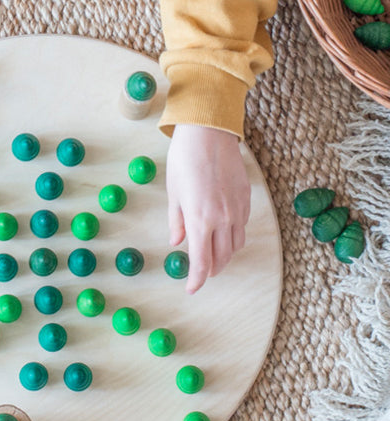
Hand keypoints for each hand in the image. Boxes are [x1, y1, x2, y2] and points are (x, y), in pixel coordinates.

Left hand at [165, 124, 250, 293]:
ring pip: (236, 244)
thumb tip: (177, 242)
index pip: (202, 262)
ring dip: (225, 255)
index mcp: (201, 219)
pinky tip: (224, 231)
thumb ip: (177, 221)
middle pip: (222, 258)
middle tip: (201, 272)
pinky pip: (243, 226)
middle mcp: (223, 218)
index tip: (191, 288)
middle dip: (211, 270)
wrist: (208, 132)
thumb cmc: (185, 159)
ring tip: (213, 255)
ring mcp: (237, 208)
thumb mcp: (174, 192)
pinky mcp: (246, 197)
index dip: (197, 280)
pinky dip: (234, 236)